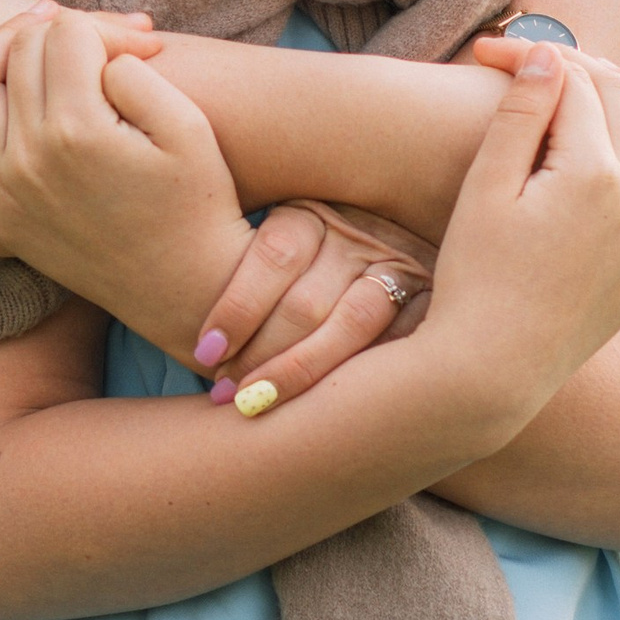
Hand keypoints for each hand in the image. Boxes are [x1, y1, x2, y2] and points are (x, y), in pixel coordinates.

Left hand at [0, 5, 260, 354]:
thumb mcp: (188, 125)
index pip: (68, 34)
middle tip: (101, 38)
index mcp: (78, 131)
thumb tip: (92, 52)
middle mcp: (29, 158)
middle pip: (21, 52)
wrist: (187, 289)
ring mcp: (5, 192)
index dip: (108, 26)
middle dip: (62, 29)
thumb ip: (134, 71)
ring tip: (35, 33)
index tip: (144, 45)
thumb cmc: (199, 203)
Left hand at [217, 206, 433, 411]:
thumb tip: (188, 327)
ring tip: (257, 405)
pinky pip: (394, 345)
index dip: (236, 308)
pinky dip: (357, 377)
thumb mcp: (266, 244)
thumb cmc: (291, 269)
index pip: (275, 255)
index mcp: (311, 212)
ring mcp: (400, 268)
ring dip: (300, 372)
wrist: (396, 252)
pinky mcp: (430, 303)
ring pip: (350, 325)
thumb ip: (236, 265)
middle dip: (261, 355)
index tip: (203, 353)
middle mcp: (359, 235)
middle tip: (224, 394)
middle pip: (306, 300)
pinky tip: (327, 407)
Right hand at [424, 45, 619, 417]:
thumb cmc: (473, 276)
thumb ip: (520, 115)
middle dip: (586, 70)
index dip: (534, 57)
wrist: (490, 368)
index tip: (493, 50)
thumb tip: (552, 54)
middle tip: (543, 62)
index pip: (576, 85)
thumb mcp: (485, 187)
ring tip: (615, 82)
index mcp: (591, 173)